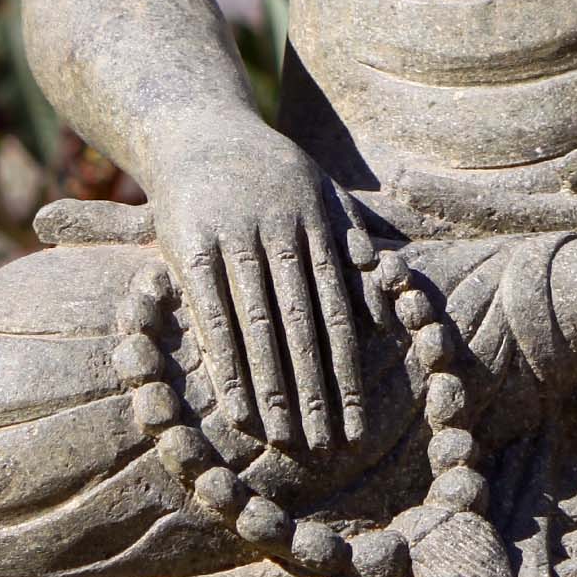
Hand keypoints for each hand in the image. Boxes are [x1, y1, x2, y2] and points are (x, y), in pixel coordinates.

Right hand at [151, 123, 366, 454]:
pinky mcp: (191, 248)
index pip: (338, 309)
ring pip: (259, 325)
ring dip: (273, 386)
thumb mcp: (321, 190)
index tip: (358, 419)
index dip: (348, 368)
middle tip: (327, 446)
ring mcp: (234, 237)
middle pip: (302, 324)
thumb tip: (386, 294)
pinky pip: (213, 316)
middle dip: (316, 388)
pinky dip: (227, 365)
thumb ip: (353, 237)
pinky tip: (236, 407)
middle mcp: (279, 230)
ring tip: (284, 440)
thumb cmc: (270, 171)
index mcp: (316, 222)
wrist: (197, 130)